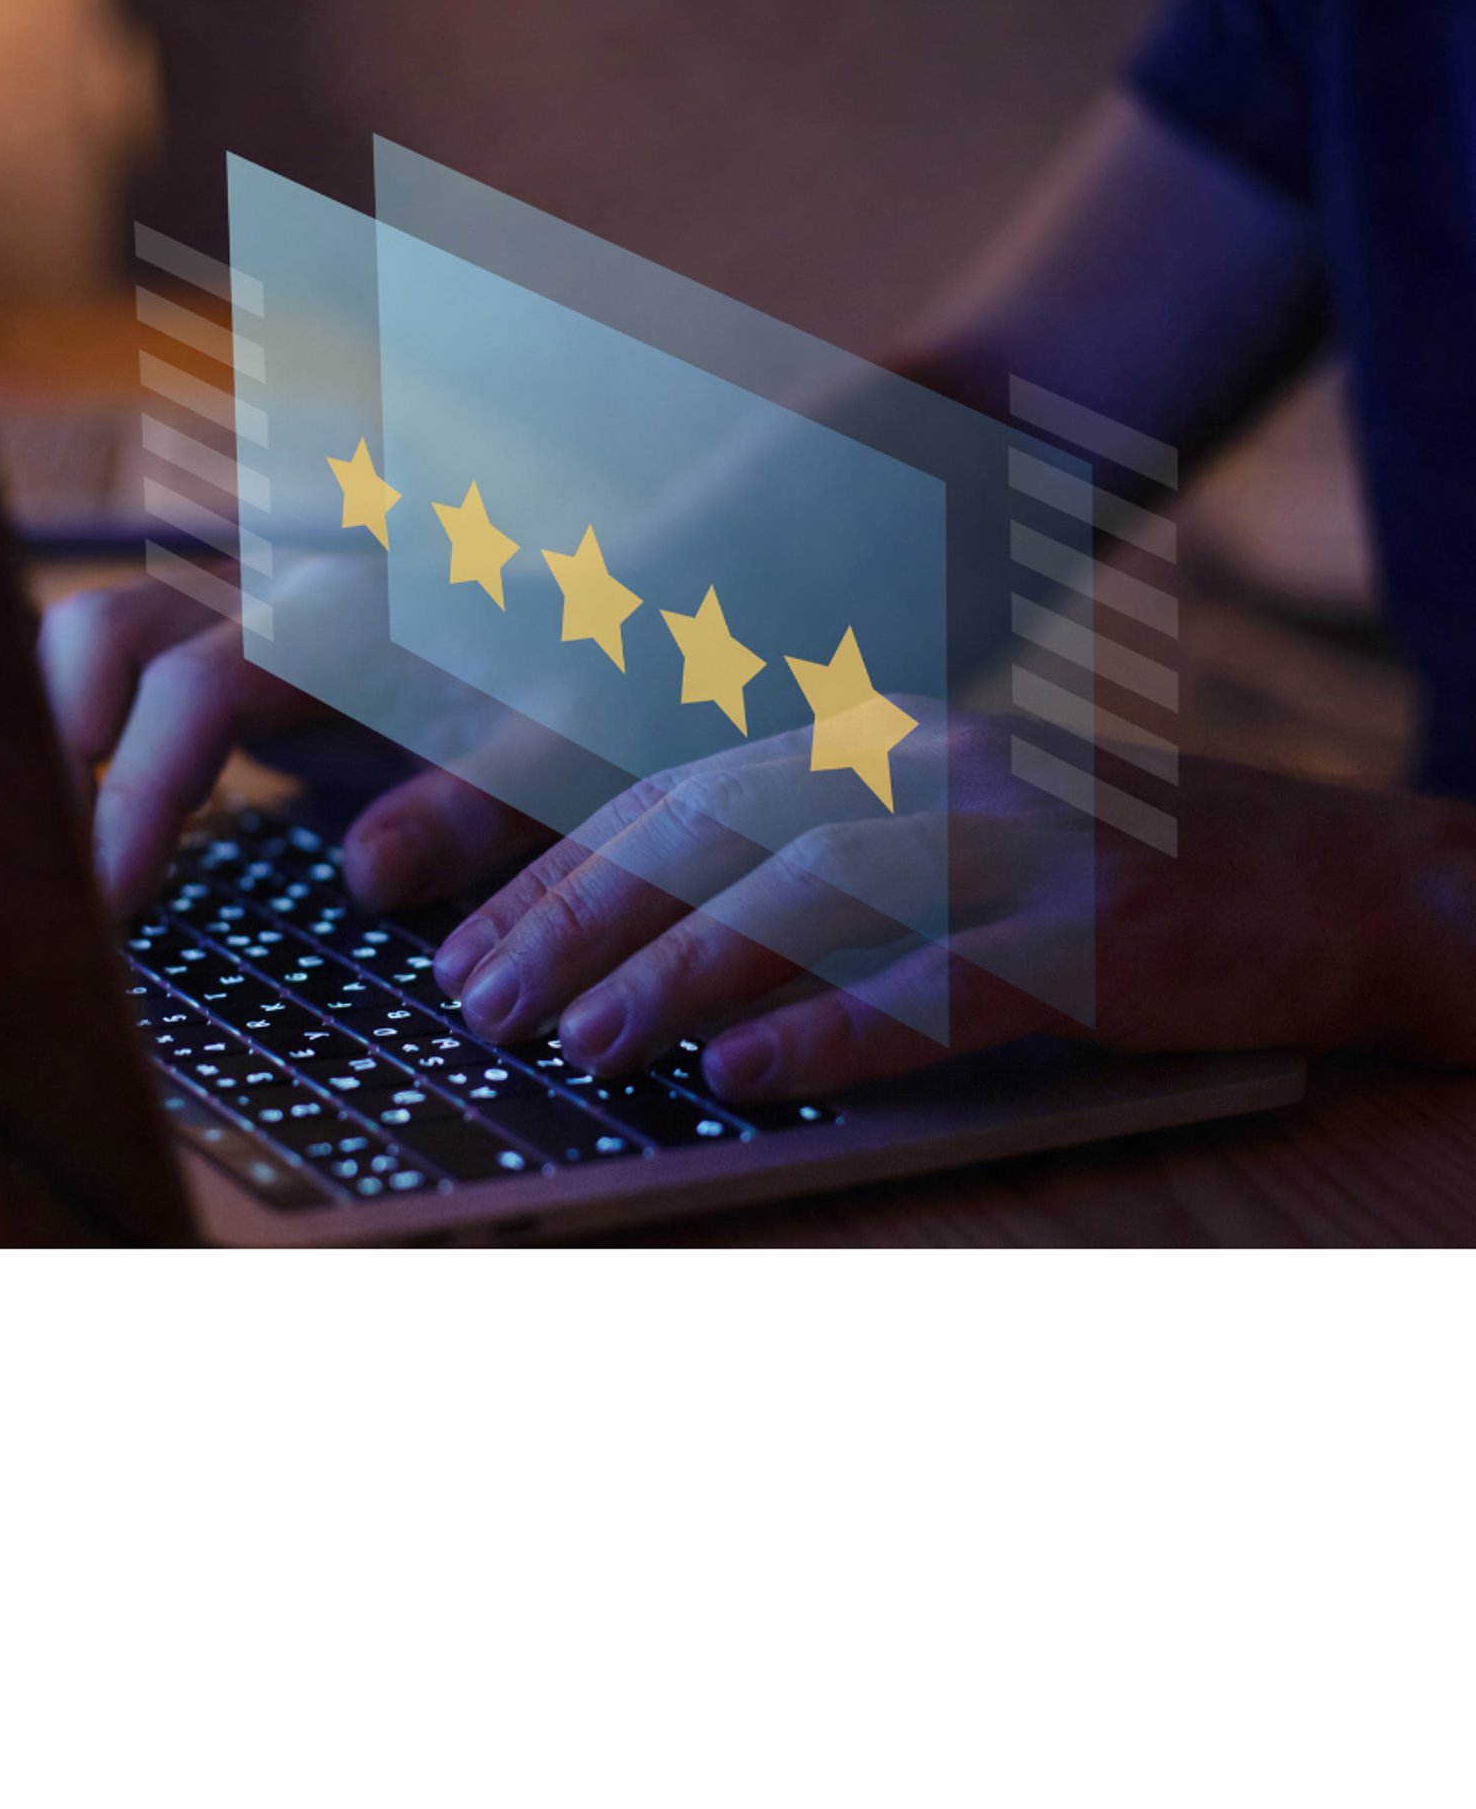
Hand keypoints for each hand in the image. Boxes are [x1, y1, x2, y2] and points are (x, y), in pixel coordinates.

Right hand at [38, 575, 547, 917]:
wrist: (578, 602)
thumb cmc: (573, 675)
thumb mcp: (564, 744)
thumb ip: (480, 804)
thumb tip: (366, 876)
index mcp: (343, 611)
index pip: (196, 685)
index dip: (138, 787)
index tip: (110, 900)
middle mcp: (268, 586)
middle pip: (103, 632)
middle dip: (57, 754)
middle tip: (65, 885)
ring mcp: (234, 600)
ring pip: (93, 635)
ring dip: (57, 738)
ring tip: (67, 862)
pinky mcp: (223, 634)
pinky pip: (117, 657)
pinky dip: (79, 726)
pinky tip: (88, 824)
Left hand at [429, 713, 1475, 1099]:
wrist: (1343, 881)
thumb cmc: (1120, 880)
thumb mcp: (959, 843)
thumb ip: (827, 875)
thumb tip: (666, 970)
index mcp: (886, 742)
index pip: (683, 793)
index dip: (564, 869)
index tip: (471, 947)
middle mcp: (937, 766)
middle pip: (717, 826)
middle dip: (580, 915)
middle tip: (481, 1004)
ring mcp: (1023, 838)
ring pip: (812, 890)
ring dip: (679, 969)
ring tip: (581, 1046)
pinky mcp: (1098, 925)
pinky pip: (942, 977)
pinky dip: (835, 1025)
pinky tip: (744, 1071)